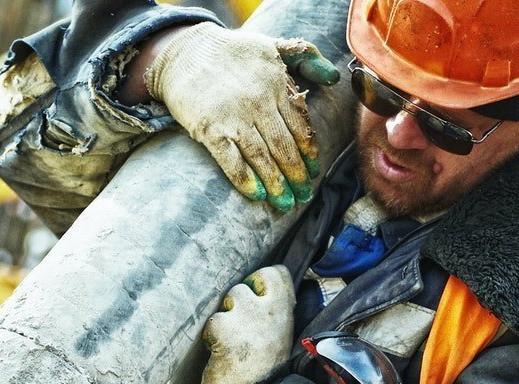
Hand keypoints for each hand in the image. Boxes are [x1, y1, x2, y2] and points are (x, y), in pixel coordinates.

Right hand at [144, 22, 339, 211]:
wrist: (184, 52)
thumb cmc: (232, 51)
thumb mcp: (272, 44)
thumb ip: (306, 56)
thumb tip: (334, 77)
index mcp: (277, 84)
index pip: (301, 126)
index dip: (309, 153)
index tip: (313, 172)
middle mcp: (258, 102)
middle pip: (284, 147)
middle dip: (296, 175)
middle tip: (303, 195)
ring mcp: (233, 117)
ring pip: (262, 158)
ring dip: (276, 184)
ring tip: (285, 203)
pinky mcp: (209, 129)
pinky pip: (231, 160)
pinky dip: (245, 180)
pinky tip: (257, 194)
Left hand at [200, 265, 295, 383]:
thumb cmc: (264, 375)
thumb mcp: (280, 339)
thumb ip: (272, 316)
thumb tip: (259, 294)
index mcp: (285, 313)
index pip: (276, 274)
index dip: (261, 282)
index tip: (256, 298)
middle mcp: (268, 311)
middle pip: (247, 283)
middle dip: (238, 300)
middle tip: (238, 326)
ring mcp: (246, 317)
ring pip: (229, 299)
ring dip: (224, 318)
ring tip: (230, 343)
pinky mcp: (224, 328)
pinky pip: (213, 321)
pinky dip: (211, 336)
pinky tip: (218, 352)